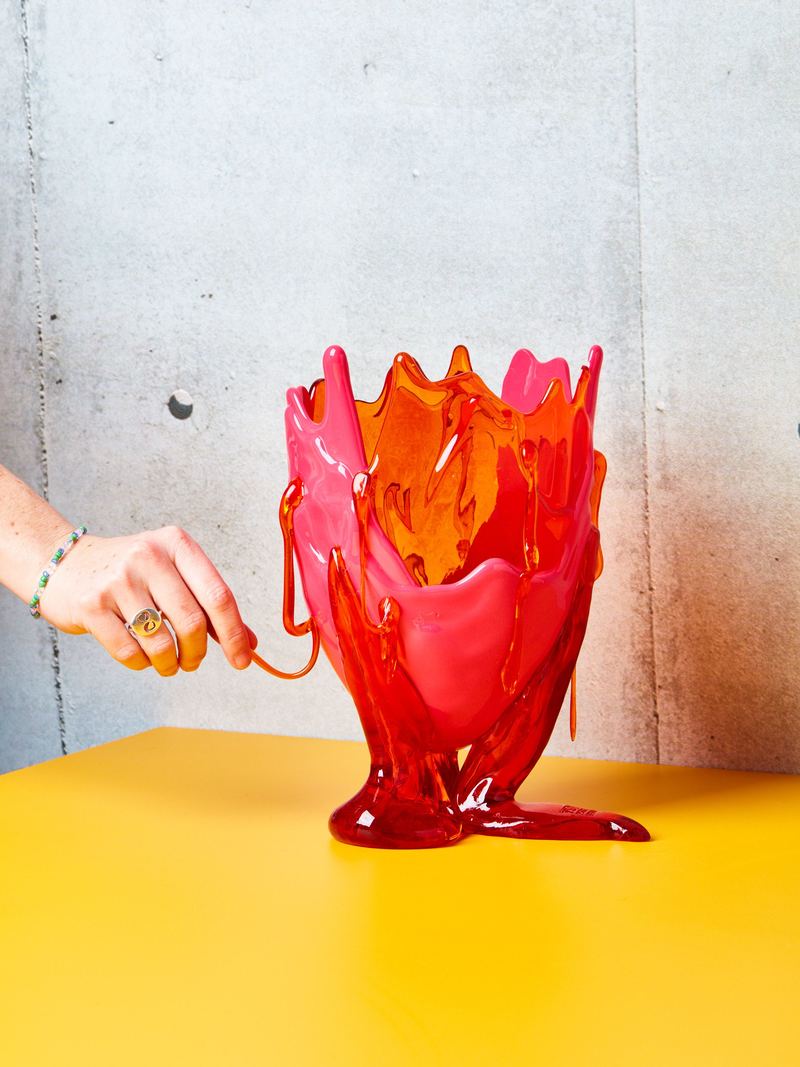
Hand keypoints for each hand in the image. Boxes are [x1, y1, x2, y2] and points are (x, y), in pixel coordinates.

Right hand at [39, 526, 255, 674]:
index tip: (242, 660)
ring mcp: (118, 580)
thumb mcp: (173, 574)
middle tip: (192, 662)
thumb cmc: (130, 573)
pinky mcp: (92, 606)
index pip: (218, 595)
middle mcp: (149, 557)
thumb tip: (248, 644)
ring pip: (161, 642)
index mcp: (177, 544)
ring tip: (167, 662)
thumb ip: (209, 605)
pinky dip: (142, 664)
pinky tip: (141, 655)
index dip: (234, 634)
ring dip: (169, 663)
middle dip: (197, 653)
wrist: (65, 564)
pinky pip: (129, 652)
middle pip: (192, 622)